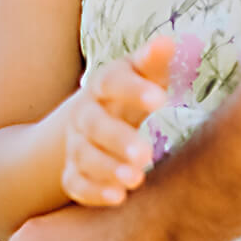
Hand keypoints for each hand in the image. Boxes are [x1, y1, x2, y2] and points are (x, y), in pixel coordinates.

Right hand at [61, 38, 172, 207]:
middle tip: (146, 154)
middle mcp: (85, 113)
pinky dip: (93, 192)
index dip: (134, 90)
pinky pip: (75, 183)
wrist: (96, 116)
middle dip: (118, 140)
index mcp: (105, 82)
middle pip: (94, 125)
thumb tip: (167, 42)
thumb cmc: (135, 89)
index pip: (113, 81)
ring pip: (84, 156)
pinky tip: (119, 198)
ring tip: (136, 179)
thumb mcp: (144, 71)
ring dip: (108, 169)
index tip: (161, 99)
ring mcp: (76, 143)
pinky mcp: (73, 170)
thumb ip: (154, 60)